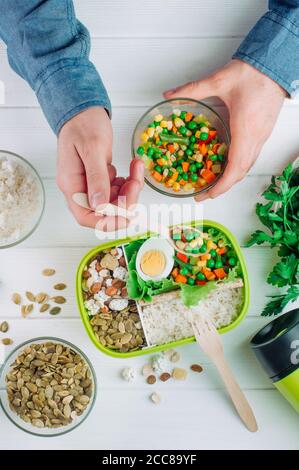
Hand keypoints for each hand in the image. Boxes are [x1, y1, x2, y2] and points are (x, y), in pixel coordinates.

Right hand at [57, 107, 143, 229]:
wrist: (83, 110)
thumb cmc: (84, 123)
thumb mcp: (93, 148)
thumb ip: (97, 177)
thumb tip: (100, 205)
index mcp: (71, 184)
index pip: (86, 217)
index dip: (108, 222)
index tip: (128, 216)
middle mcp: (79, 188)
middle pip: (104, 211)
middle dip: (125, 201)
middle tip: (136, 181)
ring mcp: (89, 184)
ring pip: (114, 201)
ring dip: (130, 189)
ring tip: (135, 168)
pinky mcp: (100, 179)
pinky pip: (117, 190)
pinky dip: (128, 182)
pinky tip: (131, 168)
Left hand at [164, 60, 285, 200]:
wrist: (274, 63)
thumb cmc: (252, 72)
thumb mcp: (218, 81)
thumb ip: (192, 89)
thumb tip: (170, 95)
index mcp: (245, 130)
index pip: (235, 168)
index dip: (222, 185)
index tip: (208, 194)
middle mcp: (256, 137)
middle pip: (241, 172)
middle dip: (223, 187)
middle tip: (205, 193)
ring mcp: (262, 135)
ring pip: (247, 165)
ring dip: (232, 177)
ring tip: (215, 183)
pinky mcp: (263, 131)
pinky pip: (251, 156)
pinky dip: (238, 166)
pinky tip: (227, 164)